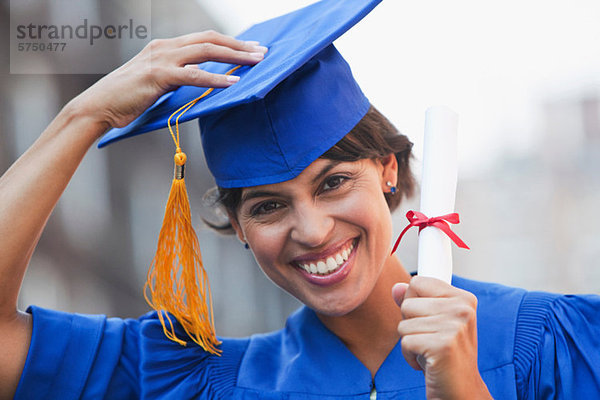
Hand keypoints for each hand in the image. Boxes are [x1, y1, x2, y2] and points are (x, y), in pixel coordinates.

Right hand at [70, 30, 267, 132]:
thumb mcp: (157, 84)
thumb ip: (177, 79)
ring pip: (205, 51)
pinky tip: (233, 82)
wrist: (98, 107)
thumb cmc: (127, 100)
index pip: (204, 38)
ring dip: (234, 56)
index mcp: (165, 48)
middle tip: (262, 51)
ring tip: (255, 62)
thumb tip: (201, 84)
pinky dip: (215, 78)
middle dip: (238, 45)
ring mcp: (161, 59)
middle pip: (209, 39)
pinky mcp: (158, 76)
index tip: (250, 48)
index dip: (229, 42)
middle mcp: (164, 48)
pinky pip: (193, 75)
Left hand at [392, 276, 491, 399]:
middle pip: (407, 302)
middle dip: (410, 324)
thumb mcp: (431, 323)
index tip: (429, 321)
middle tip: (430, 340)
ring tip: (429, 351)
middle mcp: (462, 309)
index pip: (417, 282)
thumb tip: (395, 287)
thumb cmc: (445, 357)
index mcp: (463, 298)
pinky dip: (409, 356)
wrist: (461, 391)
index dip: (414, 303)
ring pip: (403, 323)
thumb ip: (415, 302)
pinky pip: (405, 342)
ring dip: (410, 341)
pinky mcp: (443, 346)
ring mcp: (454, 326)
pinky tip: (427, 363)